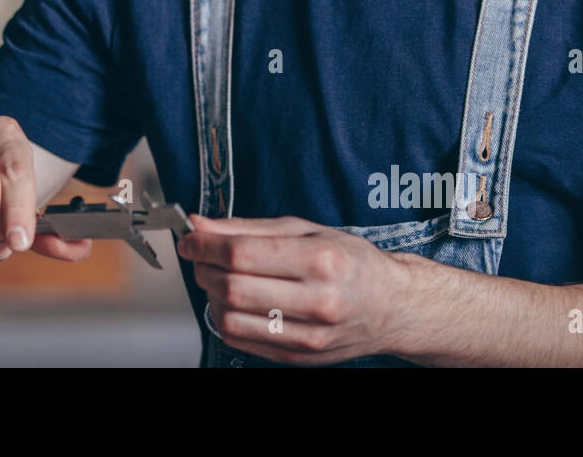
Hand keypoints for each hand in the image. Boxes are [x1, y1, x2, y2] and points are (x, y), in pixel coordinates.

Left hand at [177, 214, 408, 364]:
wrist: (393, 307)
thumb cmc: (350, 262)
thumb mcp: (306, 230)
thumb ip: (249, 228)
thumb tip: (201, 225)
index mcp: (321, 259)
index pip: (242, 255)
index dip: (205, 246)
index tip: (190, 239)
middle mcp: (318, 300)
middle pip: (233, 288)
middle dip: (204, 269)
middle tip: (202, 256)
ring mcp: (309, 335)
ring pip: (231, 319)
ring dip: (211, 296)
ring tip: (221, 279)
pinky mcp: (300, 357)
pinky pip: (242, 340)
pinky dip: (226, 319)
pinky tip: (236, 302)